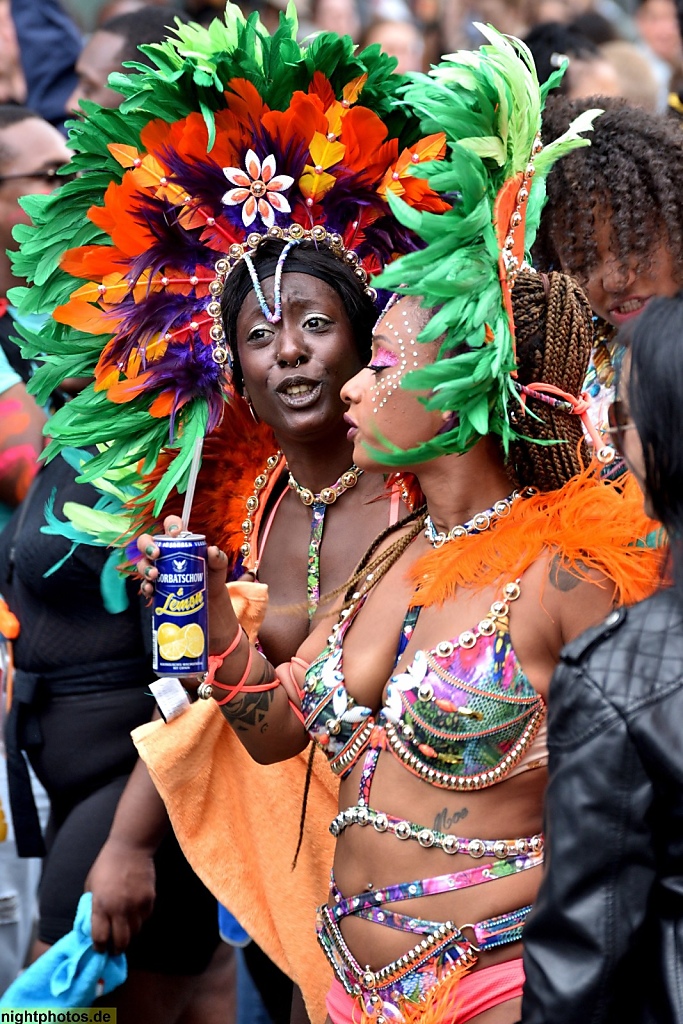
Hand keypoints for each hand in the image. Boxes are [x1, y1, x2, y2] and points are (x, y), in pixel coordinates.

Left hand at [86, 837, 155, 954]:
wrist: (130, 848)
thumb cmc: (106, 865)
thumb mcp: (91, 886)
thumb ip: (92, 906)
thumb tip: (92, 925)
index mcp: (101, 905)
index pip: (100, 938)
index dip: (99, 947)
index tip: (99, 949)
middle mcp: (119, 909)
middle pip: (121, 941)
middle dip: (116, 949)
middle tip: (114, 948)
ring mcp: (136, 905)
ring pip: (135, 932)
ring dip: (129, 935)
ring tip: (124, 930)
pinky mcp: (149, 900)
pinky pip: (145, 919)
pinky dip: (139, 921)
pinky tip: (134, 915)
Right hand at [136, 516, 239, 651]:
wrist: (211, 607)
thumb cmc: (212, 581)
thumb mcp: (218, 569)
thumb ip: (218, 558)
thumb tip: (212, 550)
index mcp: (180, 544)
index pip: (170, 526)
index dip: (170, 524)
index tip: (175, 532)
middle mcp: (164, 555)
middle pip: (146, 542)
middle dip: (147, 545)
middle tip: (156, 553)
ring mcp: (158, 572)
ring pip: (142, 563)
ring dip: (145, 567)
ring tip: (155, 575)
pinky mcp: (156, 590)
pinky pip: (145, 586)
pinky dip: (146, 587)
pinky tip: (151, 590)